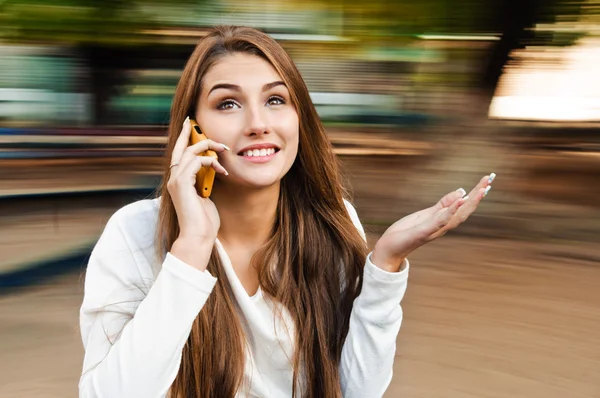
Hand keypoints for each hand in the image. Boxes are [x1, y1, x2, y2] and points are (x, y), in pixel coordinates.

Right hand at [167, 117, 228, 243]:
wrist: (198, 237)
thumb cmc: (204, 221)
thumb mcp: (206, 196)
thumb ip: (205, 182)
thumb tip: (213, 170)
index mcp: (179, 181)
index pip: (180, 155)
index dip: (185, 140)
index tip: (191, 128)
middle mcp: (174, 179)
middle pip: (179, 148)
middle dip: (187, 133)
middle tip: (193, 122)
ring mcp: (176, 181)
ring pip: (190, 152)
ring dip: (209, 147)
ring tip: (224, 150)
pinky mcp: (182, 185)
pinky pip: (195, 162)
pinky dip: (209, 161)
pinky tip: (220, 169)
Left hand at [371, 173, 495, 271]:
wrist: (390, 248)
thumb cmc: (407, 232)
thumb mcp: (426, 214)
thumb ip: (443, 205)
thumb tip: (461, 192)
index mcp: (444, 220)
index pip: (464, 206)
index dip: (476, 194)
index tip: (487, 180)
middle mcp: (443, 226)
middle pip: (465, 210)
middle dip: (477, 195)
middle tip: (489, 181)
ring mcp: (435, 229)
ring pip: (457, 215)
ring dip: (470, 203)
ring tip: (481, 190)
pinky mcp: (424, 231)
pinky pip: (440, 220)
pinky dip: (451, 210)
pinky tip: (459, 200)